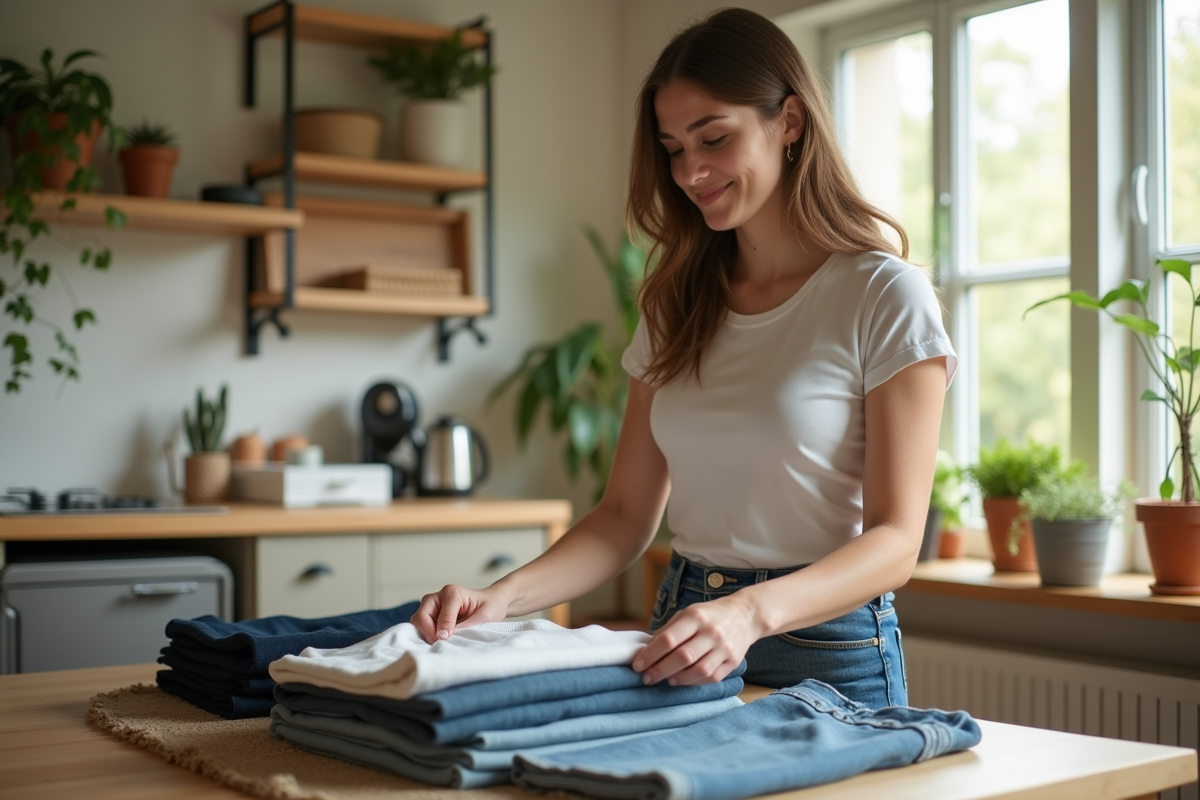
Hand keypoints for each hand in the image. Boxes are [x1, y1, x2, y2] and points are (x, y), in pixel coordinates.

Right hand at [410, 584, 510, 643]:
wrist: (492, 602)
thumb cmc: (490, 607)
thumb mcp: (484, 617)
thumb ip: (465, 627)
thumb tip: (445, 638)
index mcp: (452, 593)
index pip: (441, 615)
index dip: (443, 630)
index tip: (446, 640)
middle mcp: (438, 596)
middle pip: (420, 617)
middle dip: (429, 634)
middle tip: (442, 645)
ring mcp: (432, 605)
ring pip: (418, 622)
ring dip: (427, 635)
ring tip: (442, 644)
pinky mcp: (430, 614)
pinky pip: (421, 627)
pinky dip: (427, 635)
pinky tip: (438, 641)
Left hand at [631, 593, 761, 685]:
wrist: (746, 615)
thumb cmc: (710, 615)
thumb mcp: (688, 613)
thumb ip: (669, 630)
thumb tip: (647, 649)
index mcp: (696, 617)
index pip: (669, 639)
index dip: (650, 654)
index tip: (637, 665)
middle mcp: (711, 632)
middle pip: (682, 657)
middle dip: (660, 670)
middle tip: (646, 678)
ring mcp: (724, 648)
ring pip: (698, 670)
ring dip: (678, 678)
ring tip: (666, 680)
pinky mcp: (733, 661)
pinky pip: (712, 677)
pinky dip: (694, 682)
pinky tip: (683, 680)